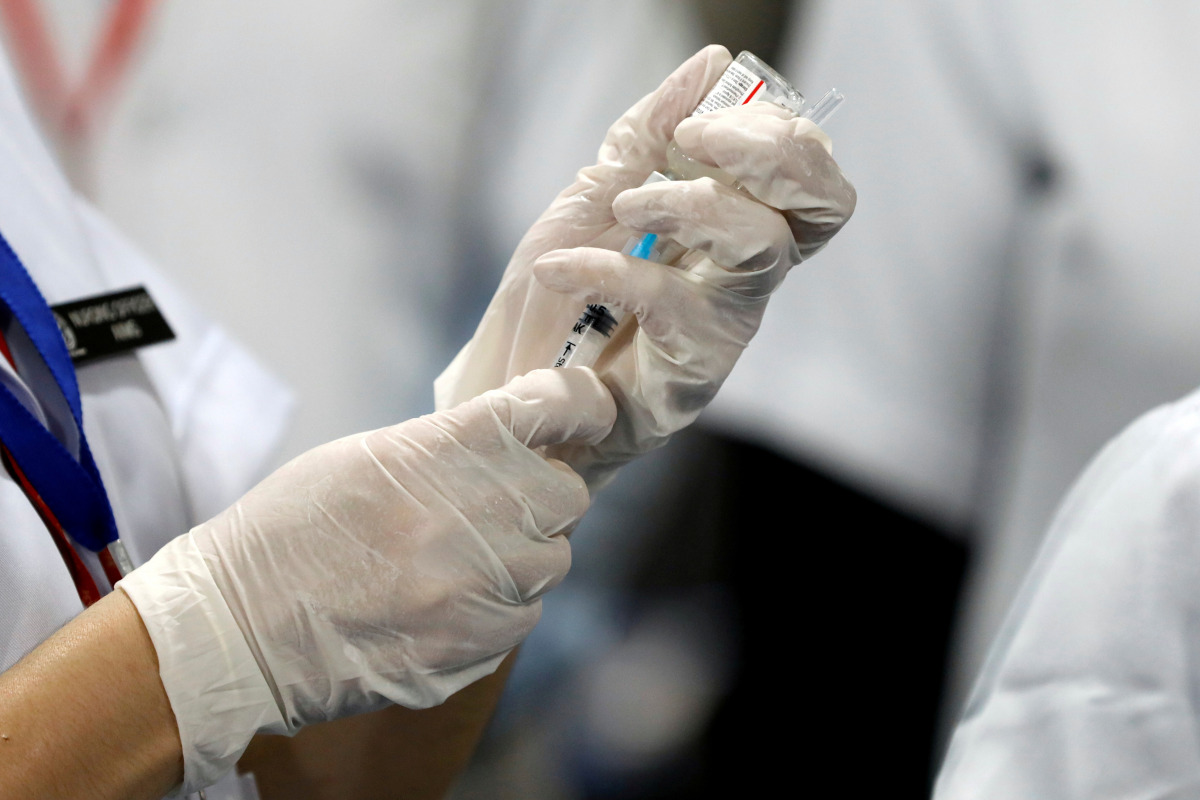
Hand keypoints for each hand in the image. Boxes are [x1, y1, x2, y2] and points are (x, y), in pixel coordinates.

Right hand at [118, 367, 614, 792]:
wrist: (237, 628)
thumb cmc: (291, 530)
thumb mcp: (369, 456)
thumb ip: (452, 446)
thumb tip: (516, 442)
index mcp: (448, 448)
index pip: (558, 406)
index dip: (582, 404)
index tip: (585, 410)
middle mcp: (480, 514)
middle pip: (568, 495)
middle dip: (542, 495)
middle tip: (497, 504)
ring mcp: (483, 586)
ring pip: (552, 561)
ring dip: (522, 557)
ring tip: (458, 562)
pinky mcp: (476, 646)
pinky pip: (523, 617)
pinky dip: (499, 608)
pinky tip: (446, 606)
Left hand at [434, 45, 855, 488]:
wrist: (513, 383)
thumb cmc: (560, 295)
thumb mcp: (595, 196)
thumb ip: (649, 135)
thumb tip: (714, 63)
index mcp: (735, 225)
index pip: (806, 170)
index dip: (775, 132)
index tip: (698, 122)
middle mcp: (746, 273)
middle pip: (822, 206)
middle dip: (774, 155)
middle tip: (698, 141)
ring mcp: (727, 323)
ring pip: (763, 248)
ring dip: (693, 203)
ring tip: (626, 202)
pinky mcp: (693, 373)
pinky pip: (670, 303)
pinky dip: (609, 271)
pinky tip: (560, 269)